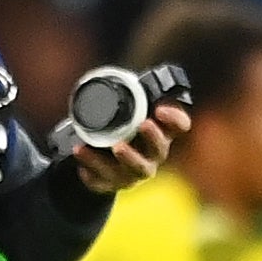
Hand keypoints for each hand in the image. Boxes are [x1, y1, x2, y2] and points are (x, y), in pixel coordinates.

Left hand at [69, 102, 188, 192]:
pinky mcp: (111, 183)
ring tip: (115, 146)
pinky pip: (104, 180)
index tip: (161, 109)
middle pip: (160, 149)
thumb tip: (111, 77)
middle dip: (153, 138)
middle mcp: (151, 155)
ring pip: (136, 169)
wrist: (98, 162)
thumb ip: (127, 98)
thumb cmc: (117, 131)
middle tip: (144, 125)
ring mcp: (133, 172)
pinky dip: (92, 169)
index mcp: (160, 134)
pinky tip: (83, 158)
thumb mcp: (125, 113)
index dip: (174, 118)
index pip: (179, 126)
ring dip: (128, 157)